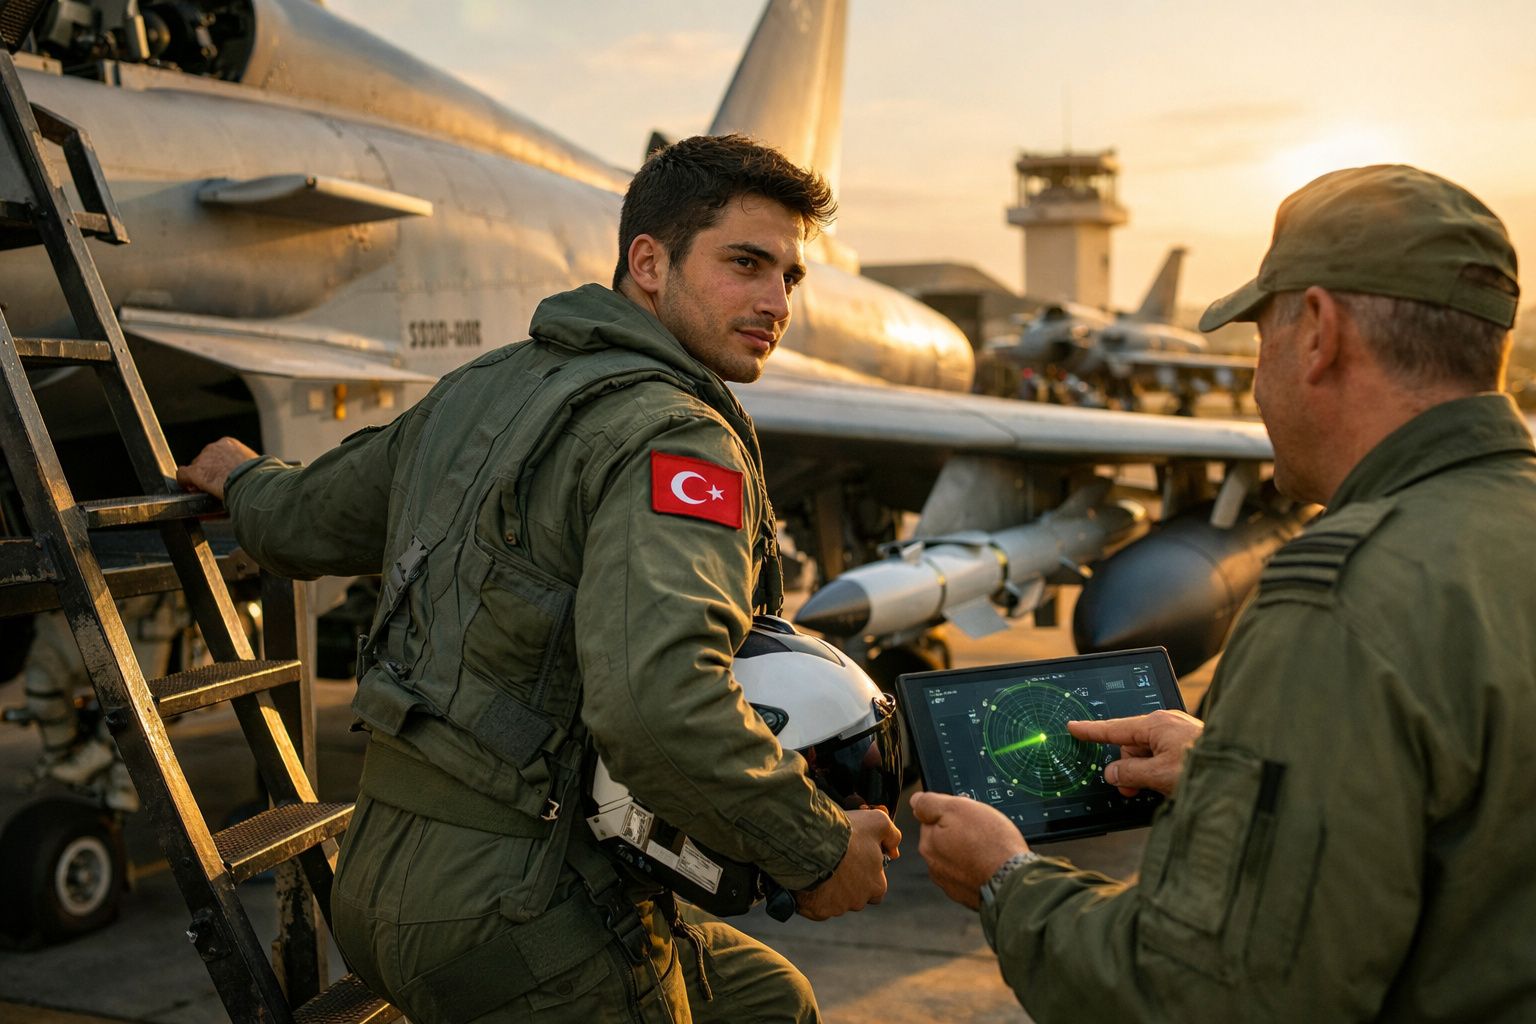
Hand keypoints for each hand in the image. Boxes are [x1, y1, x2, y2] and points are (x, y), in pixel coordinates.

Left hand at [175, 437, 258, 499]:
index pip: (217, 453)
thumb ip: (245, 466)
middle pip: (204, 460)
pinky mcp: (195, 472)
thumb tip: (248, 473)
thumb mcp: (254, 466)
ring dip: (199, 478)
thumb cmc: (260, 476)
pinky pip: (183, 475)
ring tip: (206, 490)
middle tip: (214, 484)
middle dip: (208, 471)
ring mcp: (203, 460)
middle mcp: (214, 448)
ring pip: (196, 468)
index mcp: (229, 444)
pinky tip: (188, 489)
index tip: (220, 474)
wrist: (253, 483)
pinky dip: (185, 482)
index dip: (216, 465)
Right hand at [795, 807, 900, 920]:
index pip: (876, 885)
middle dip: (847, 884)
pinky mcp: (818, 910)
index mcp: (877, 885)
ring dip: (829, 889)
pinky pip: (816, 907)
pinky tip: (808, 880)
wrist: (813, 843)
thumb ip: (892, 836)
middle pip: (855, 895)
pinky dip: (812, 897)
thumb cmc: (848, 833)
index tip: (853, 857)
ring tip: (818, 867)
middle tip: (835, 862)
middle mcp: (859, 901)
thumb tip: (894, 851)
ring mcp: (837, 908)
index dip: (865, 871)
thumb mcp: (878, 821)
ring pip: (834, 901)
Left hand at [910, 790, 1025, 910]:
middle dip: (961, 833)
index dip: (952, 813)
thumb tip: (915, 801)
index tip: (968, 815)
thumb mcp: (958, 808)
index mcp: (928, 843)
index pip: (932, 819)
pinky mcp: (968, 895)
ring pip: (959, 857)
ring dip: (971, 851)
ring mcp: (951, 883)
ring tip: (990, 849)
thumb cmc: (990, 845)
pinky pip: (971, 874)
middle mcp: (934, 866)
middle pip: (945, 839)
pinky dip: (979, 868)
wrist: (1013, 882)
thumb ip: (930, 803)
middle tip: (982, 831)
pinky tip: (991, 864)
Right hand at [1067, 709, 1202, 797]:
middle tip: (1131, 790)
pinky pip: (1163, 757)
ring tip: (1157, 791)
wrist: (1244, 774)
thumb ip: (1130, 773)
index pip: (1114, 728)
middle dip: (1127, 768)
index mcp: (1156, 724)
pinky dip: (1159, 772)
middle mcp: (1167, 724)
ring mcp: (1180, 734)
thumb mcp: (1159, 776)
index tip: (1074, 727)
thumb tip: (1114, 772)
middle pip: (1131, 745)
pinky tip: (1168, 786)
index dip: (1091, 731)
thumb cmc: (1204, 769)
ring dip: (1145, 774)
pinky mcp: (1190, 746)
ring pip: (1148, 754)